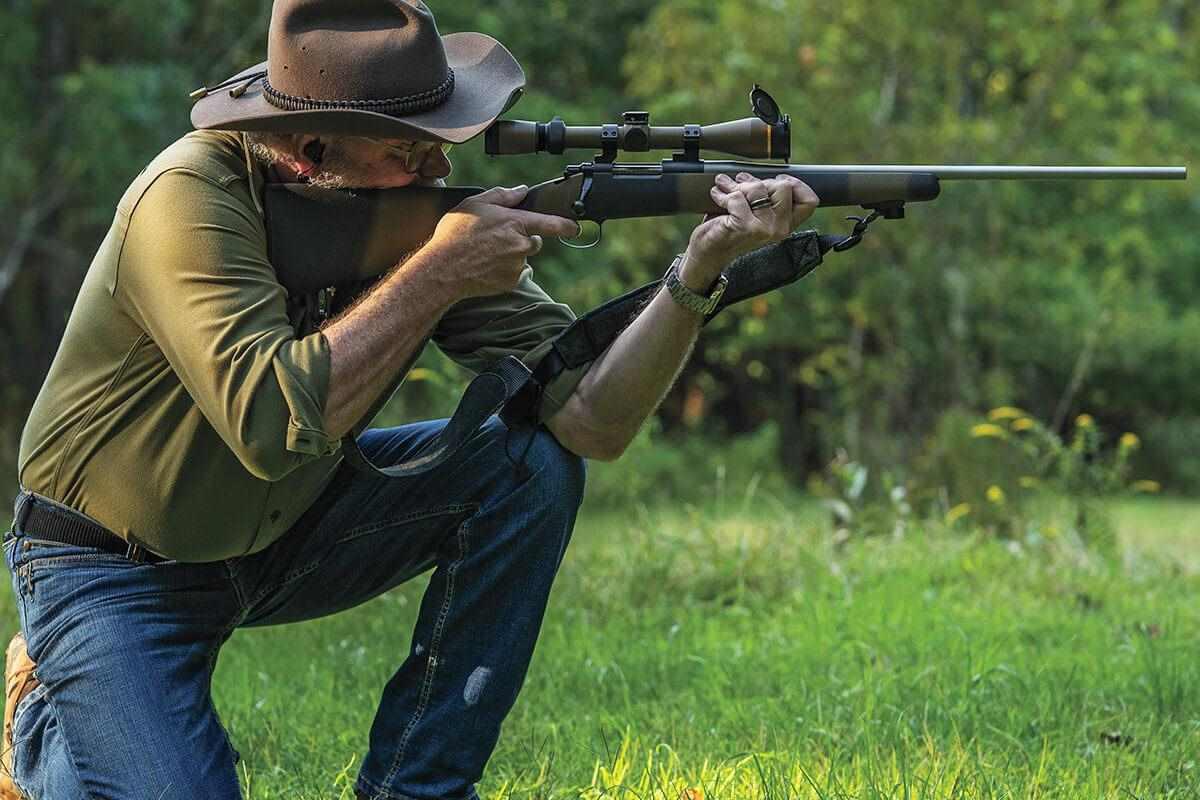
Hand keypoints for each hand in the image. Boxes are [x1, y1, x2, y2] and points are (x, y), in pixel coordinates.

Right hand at [421, 185, 579, 300]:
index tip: (575, 228)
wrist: (443, 269)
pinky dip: (504, 270)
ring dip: (511, 255)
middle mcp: (521, 245)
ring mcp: (517, 266)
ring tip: (485, 253)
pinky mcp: (511, 282)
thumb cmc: (455, 234)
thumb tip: (522, 190)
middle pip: (534, 241)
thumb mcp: (476, 204)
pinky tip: (485, 266)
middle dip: (523, 239)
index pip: (552, 224)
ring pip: (522, 258)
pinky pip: (514, 274)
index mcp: (516, 223)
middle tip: (497, 238)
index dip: (567, 226)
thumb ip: (503, 195)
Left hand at [681, 173, 818, 285]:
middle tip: (742, 185)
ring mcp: (765, 229)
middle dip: (760, 181)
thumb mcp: (755, 212)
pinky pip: (738, 196)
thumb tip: (767, 174)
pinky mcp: (746, 227)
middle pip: (784, 186)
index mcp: (786, 224)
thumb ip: (767, 196)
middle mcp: (780, 229)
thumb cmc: (731, 229)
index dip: (796, 184)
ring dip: (738, 185)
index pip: (810, 201)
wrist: (708, 254)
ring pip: (759, 187)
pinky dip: (723, 194)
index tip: (776, 180)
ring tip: (727, 189)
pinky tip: (717, 196)